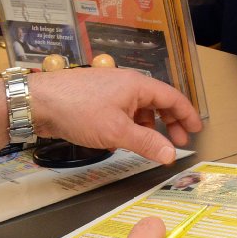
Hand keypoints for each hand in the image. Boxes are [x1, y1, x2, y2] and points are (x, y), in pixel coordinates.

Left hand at [30, 68, 201, 165]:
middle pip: (157, 101)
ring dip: (149, 125)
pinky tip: (124, 140)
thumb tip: (171, 154)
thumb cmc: (77, 109)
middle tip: (180, 141)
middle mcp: (126, 83)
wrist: (39, 102)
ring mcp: (110, 90)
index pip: (172, 96)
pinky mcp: (96, 99)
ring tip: (152, 144)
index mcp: (137, 85)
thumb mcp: (116, 131)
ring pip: (138, 107)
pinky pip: (122, 111)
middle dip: (170, 121)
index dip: (187, 113)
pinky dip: (130, 124)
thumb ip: (146, 143)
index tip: (197, 129)